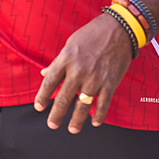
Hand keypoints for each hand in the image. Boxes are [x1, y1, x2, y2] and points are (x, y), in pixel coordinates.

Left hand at [34, 12, 133, 132]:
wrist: (119, 28)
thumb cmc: (92, 34)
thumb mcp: (70, 44)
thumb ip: (58, 61)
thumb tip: (44, 73)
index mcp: (66, 59)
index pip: (50, 82)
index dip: (43, 97)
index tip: (39, 108)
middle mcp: (78, 70)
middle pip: (64, 98)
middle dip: (57, 114)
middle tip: (52, 125)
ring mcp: (95, 78)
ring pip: (83, 105)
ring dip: (77, 120)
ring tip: (72, 129)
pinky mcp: (110, 82)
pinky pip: (103, 103)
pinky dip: (99, 115)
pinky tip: (95, 122)